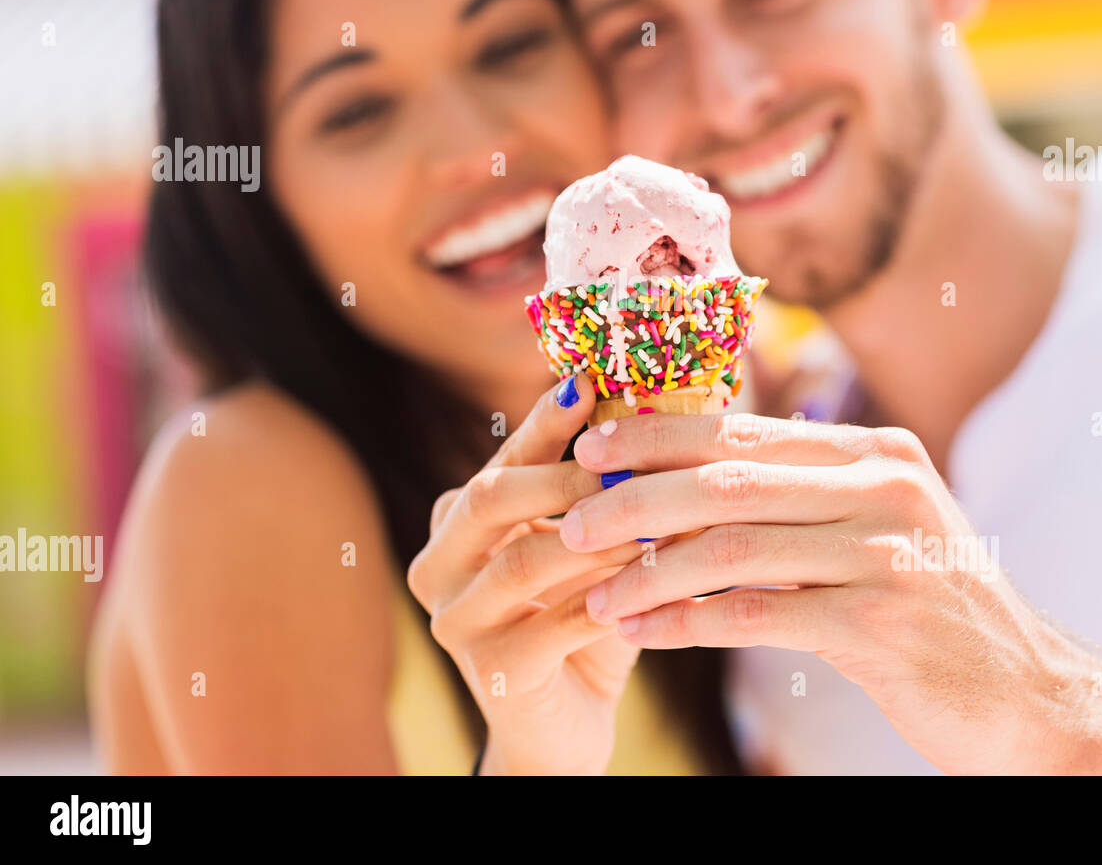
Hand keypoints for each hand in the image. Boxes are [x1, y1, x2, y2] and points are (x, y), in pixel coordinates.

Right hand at [407, 376, 645, 774]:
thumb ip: (598, 492)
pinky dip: (609, 601)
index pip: (499, 461)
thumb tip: (652, 413)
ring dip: (598, 537)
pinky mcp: (491, 674)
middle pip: (490, 500)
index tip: (588, 382)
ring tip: (657, 519)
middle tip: (628, 462)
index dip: (543, 424)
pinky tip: (655, 585)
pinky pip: (554, 627)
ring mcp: (455, 623)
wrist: (565, 727)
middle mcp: (437, 567)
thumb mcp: (587, 546)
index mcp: (454, 525)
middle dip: (565, 475)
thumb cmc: (581, 617)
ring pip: (524, 562)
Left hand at [566, 412, 1085, 773]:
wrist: (1027, 693)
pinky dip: (685, 622)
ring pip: (732, 546)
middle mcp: (884, 487)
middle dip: (637, 496)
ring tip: (595, 592)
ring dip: (649, 571)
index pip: (747, 431)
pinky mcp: (878, 623)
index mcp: (878, 453)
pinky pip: (753, 614)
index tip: (593, 447)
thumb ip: (803, 497)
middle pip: (728, 479)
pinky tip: (641, 633)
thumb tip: (684, 484)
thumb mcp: (879, 529)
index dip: (660, 435)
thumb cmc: (931, 608)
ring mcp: (885, 552)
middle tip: (573, 518)